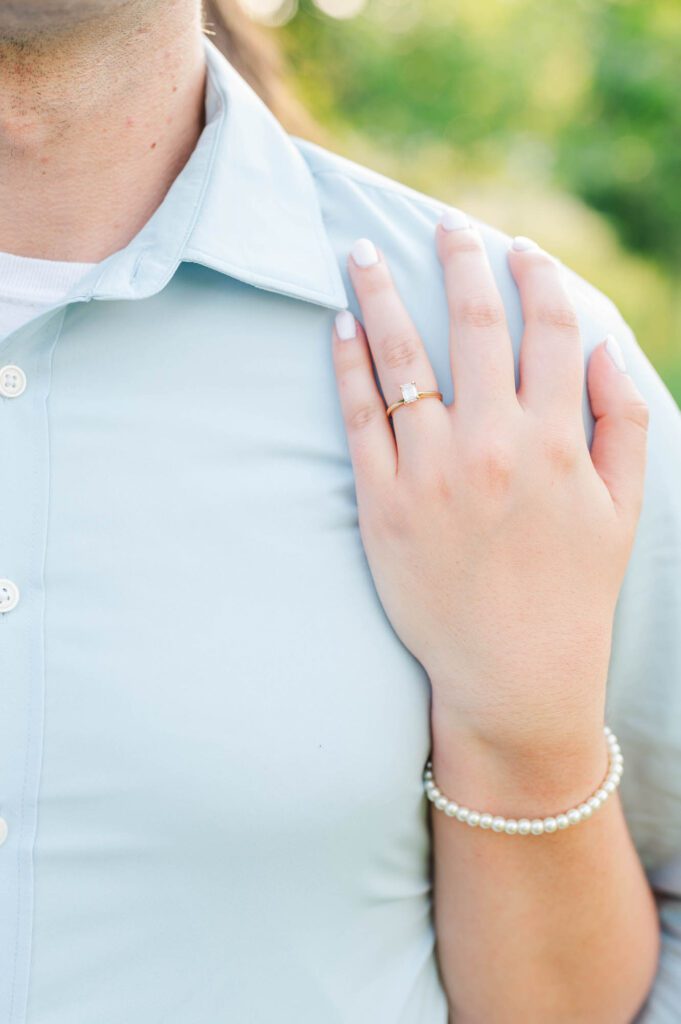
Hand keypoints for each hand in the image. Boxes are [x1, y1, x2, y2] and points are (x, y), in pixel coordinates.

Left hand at [331, 218, 648, 757]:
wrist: (511, 671)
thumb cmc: (571, 589)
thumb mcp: (623, 510)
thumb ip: (621, 425)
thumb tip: (603, 351)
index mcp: (554, 440)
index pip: (548, 331)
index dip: (536, 278)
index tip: (519, 249)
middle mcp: (491, 444)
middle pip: (474, 326)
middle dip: (460, 261)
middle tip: (444, 223)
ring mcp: (430, 471)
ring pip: (403, 358)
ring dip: (382, 293)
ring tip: (361, 250)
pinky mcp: (383, 503)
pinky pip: (360, 417)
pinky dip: (348, 364)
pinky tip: (339, 324)